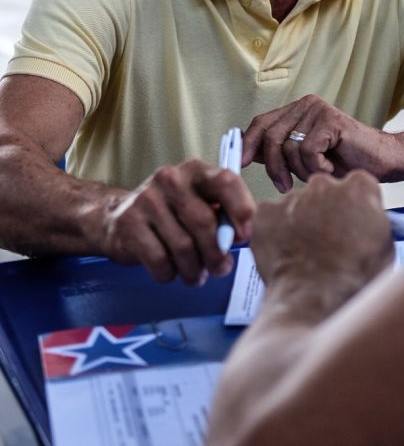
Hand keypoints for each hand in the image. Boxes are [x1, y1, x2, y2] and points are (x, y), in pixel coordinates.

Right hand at [101, 159, 256, 285]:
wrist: (119, 217)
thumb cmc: (173, 214)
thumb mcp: (200, 205)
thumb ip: (222, 216)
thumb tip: (238, 238)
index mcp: (196, 170)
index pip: (226, 181)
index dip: (241, 209)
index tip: (243, 236)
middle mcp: (171, 178)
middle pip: (204, 221)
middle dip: (216, 254)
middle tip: (220, 269)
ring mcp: (147, 199)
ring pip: (183, 246)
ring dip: (194, 269)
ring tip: (196, 275)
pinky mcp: (129, 222)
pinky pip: (159, 260)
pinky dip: (169, 273)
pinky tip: (170, 272)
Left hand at [242, 96, 393, 193]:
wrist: (384, 160)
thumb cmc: (346, 162)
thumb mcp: (305, 159)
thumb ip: (280, 152)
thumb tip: (249, 154)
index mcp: (297, 110)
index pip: (261, 123)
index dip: (248, 143)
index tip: (240, 163)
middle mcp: (306, 105)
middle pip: (271, 136)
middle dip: (274, 167)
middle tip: (284, 186)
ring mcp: (319, 110)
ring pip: (289, 147)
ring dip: (302, 170)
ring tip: (319, 173)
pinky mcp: (331, 120)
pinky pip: (308, 151)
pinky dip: (317, 167)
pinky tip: (331, 167)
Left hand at [251, 171, 393, 310]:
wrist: (315, 301)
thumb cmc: (353, 280)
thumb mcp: (385, 247)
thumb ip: (376, 222)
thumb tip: (370, 221)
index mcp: (359, 187)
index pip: (358, 187)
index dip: (356, 208)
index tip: (353, 223)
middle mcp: (324, 185)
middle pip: (325, 191)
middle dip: (326, 210)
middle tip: (327, 241)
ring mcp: (292, 197)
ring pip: (297, 205)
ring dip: (300, 222)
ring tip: (305, 254)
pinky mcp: (266, 213)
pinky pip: (271, 217)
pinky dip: (275, 232)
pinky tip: (285, 253)